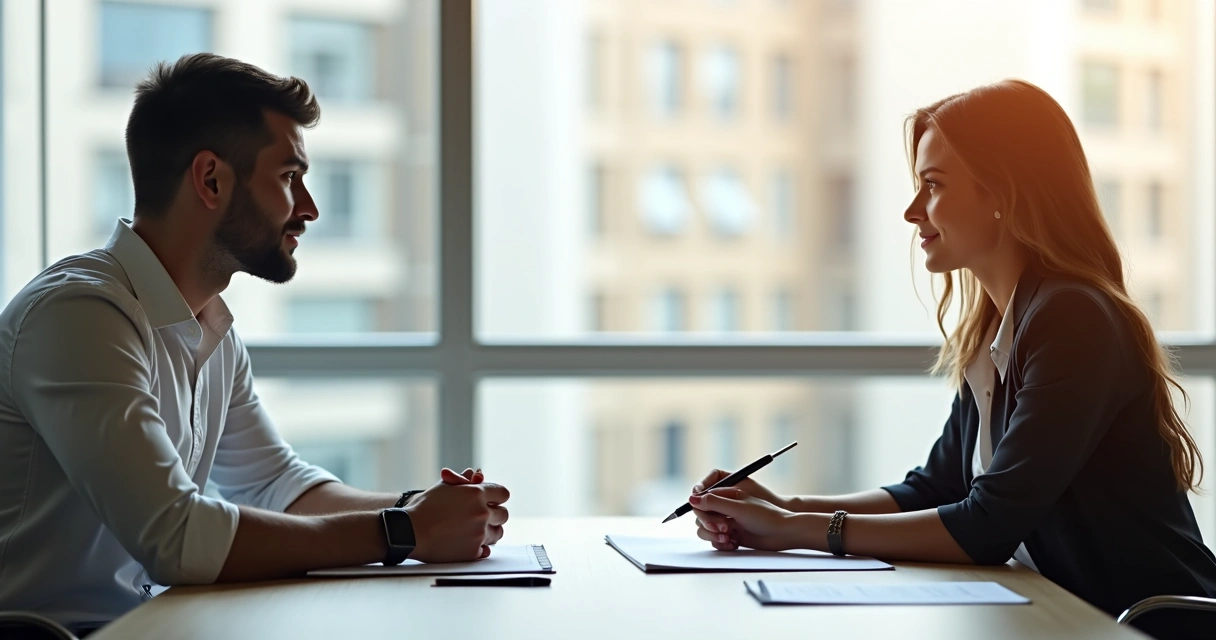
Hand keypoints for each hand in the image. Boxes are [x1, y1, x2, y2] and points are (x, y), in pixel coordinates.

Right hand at [404, 468, 509, 562]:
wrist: (409, 532)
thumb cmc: (424, 507)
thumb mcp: (443, 487)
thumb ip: (463, 480)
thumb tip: (475, 473)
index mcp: (476, 494)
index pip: (503, 493)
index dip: (497, 497)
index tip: (491, 501)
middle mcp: (481, 513)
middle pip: (503, 514)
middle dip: (495, 514)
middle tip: (483, 517)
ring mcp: (479, 534)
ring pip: (498, 533)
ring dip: (490, 531)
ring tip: (476, 530)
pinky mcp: (473, 552)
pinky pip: (487, 550)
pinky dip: (480, 547)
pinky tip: (470, 542)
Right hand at [689, 488, 810, 551]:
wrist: (783, 533)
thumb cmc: (765, 516)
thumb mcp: (738, 507)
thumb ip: (714, 503)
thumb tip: (692, 498)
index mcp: (727, 493)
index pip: (702, 497)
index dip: (700, 506)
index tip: (702, 512)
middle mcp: (725, 507)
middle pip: (701, 514)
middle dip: (709, 522)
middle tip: (724, 528)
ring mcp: (727, 521)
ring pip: (706, 528)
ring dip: (713, 535)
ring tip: (729, 538)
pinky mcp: (731, 535)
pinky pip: (715, 540)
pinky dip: (721, 543)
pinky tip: (734, 544)